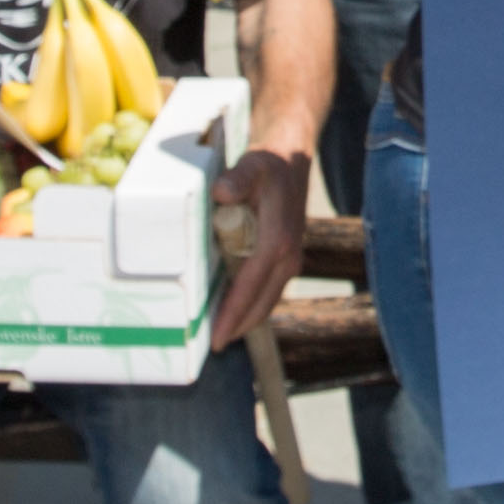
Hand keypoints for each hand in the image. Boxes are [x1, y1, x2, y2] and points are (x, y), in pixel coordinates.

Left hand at [212, 147, 310, 338]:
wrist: (291, 157)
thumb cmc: (268, 163)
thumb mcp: (252, 165)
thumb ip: (237, 179)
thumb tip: (222, 192)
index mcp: (276, 243)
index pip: (249, 289)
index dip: (232, 316)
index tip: (216, 339)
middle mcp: (287, 257)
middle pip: (260, 305)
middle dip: (238, 327)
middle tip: (212, 346)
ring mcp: (289, 259)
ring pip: (266, 301)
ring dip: (246, 320)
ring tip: (222, 335)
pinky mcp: (286, 257)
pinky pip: (268, 290)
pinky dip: (252, 305)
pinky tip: (236, 311)